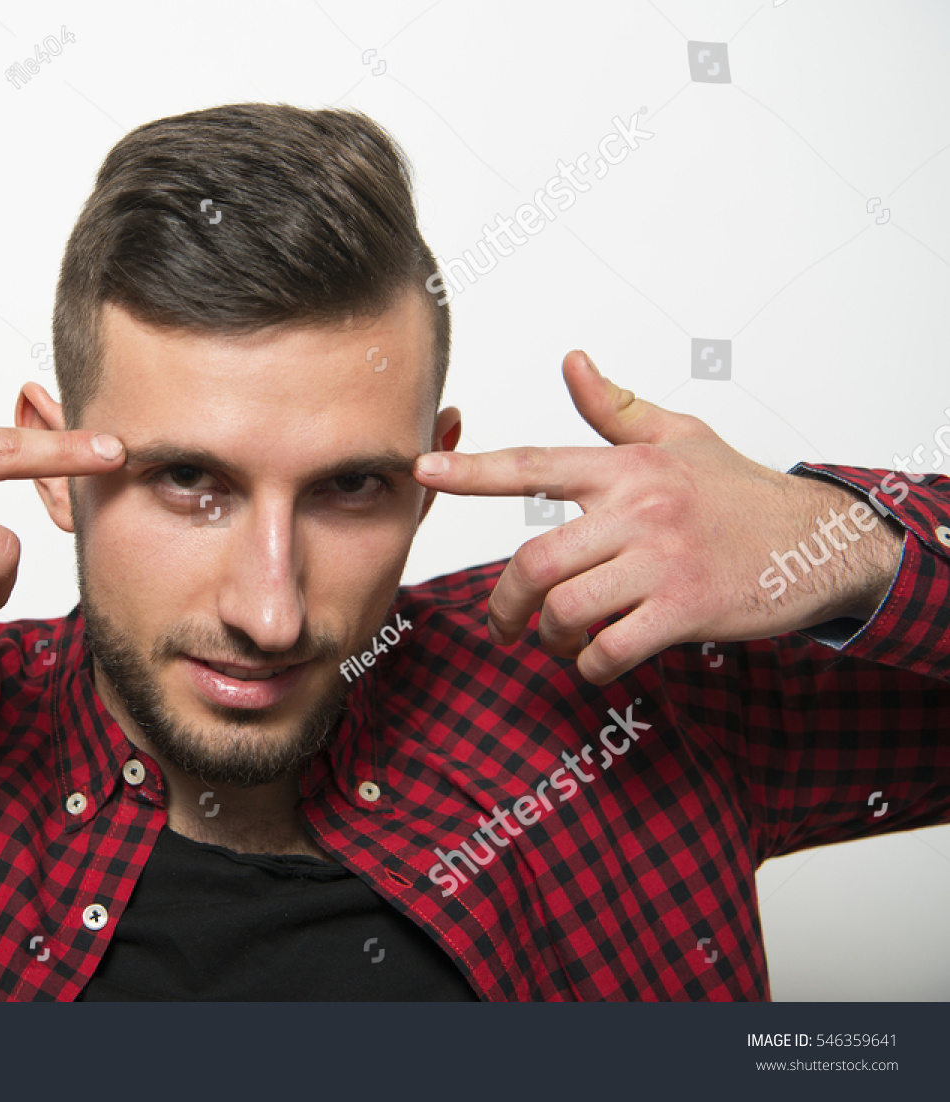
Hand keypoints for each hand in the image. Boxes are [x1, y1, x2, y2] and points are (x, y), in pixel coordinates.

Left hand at [412, 351, 904, 684]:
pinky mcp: (687, 609)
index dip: (472, 471)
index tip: (422, 472)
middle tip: (505, 626)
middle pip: (536, 561)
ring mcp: (663, 562)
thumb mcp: (682, 437)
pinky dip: (592, 665)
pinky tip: (597, 661)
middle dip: (507, 605)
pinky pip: (611, 648)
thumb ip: (617, 409)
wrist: (819, 541)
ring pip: (567, 608)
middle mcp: (639, 511)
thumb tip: (573, 361)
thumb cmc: (739, 491)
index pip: (533, 465)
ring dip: (551, 637)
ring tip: (559, 641)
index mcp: (627, 469)